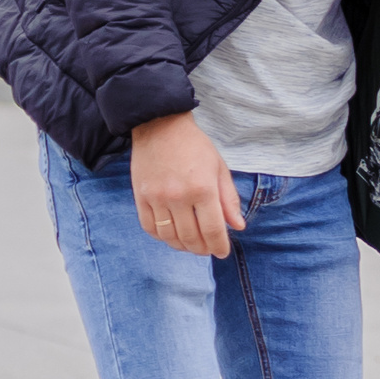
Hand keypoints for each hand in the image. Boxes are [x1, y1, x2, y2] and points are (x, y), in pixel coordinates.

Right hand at [130, 112, 243, 257]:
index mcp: (203, 189)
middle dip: (202, 249)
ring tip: (191, 245)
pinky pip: (149, 227)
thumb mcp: (219, 169)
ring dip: (182, 246)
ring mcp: (157, 198)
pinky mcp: (140, 197)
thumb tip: (238, 227)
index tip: (222, 252)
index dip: (219, 246)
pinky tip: (172, 235)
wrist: (160, 126)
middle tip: (208, 250)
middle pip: (191, 237)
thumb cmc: (195, 146)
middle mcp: (179, 196)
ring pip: (170, 236)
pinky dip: (162, 237)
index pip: (213, 230)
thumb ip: (229, 199)